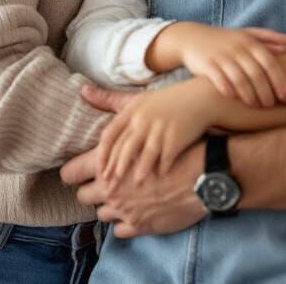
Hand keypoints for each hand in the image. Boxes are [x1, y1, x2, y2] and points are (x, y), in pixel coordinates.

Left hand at [99, 78, 216, 183]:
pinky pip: (162, 164)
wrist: (200, 99)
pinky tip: (155, 186)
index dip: (101, 157)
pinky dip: (159, 174)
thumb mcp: (137, 97)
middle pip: (122, 152)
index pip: (109, 137)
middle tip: (108, 190)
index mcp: (131, 110)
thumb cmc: (166, 101)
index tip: (98, 173)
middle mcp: (143, 120)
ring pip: (141, 161)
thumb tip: (84, 91)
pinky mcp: (175, 140)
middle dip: (114, 174)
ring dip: (135, 177)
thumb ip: (109, 99)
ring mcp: (160, 131)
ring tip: (129, 193)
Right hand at [169, 23, 285, 106]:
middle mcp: (236, 48)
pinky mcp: (207, 65)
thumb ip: (269, 38)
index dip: (278, 79)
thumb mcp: (246, 33)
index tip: (285, 94)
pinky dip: (229, 91)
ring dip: (249, 96)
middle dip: (265, 92)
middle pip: (256, 73)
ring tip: (255, 106)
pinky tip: (234, 99)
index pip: (269, 61)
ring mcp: (221, 56)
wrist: (192, 37)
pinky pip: (220, 81)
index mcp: (249, 41)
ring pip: (240, 80)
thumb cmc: (224, 39)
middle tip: (270, 105)